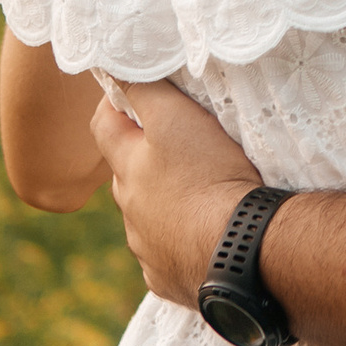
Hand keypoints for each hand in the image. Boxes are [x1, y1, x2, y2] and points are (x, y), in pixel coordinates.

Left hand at [90, 79, 265, 307]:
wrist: (241, 251)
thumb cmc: (209, 177)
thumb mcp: (177, 119)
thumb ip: (145, 90)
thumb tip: (114, 65)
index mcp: (128, 169)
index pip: (104, 126)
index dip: (115, 103)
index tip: (131, 89)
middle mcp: (130, 212)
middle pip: (128, 175)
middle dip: (144, 158)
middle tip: (180, 143)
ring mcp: (148, 250)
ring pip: (148, 217)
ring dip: (165, 204)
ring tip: (201, 195)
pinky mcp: (170, 279)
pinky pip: (169, 255)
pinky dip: (181, 243)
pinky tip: (207, 237)